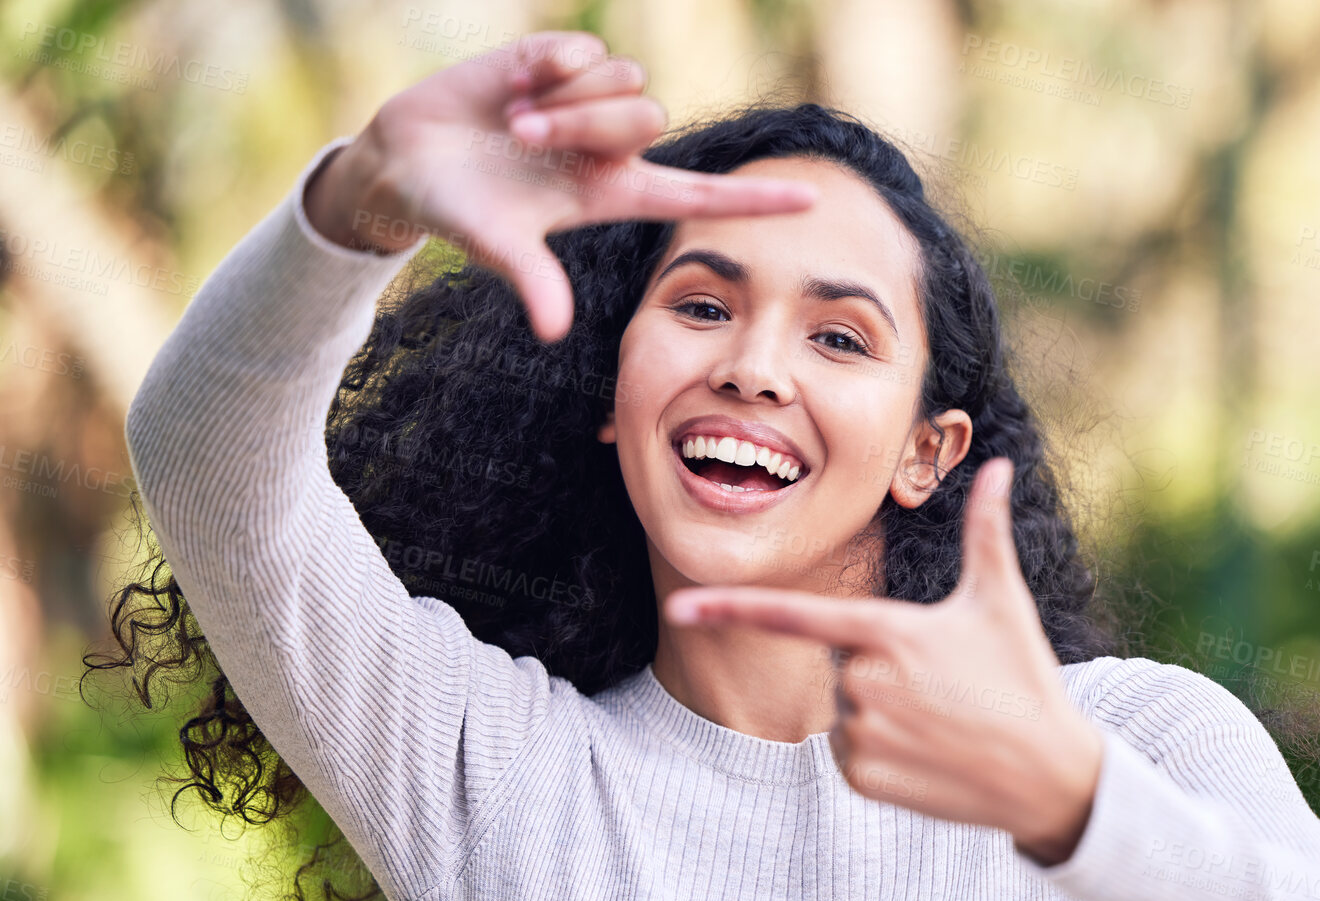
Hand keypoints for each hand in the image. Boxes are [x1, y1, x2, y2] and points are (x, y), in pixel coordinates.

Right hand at [303, 30, 817, 341]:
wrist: (406, 160)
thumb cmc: (459, 211)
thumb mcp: (497, 245)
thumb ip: (533, 281)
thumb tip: (554, 332)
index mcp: (613, 192)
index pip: (700, 193)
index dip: (755, 198)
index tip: (814, 200)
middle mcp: (612, 145)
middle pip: (649, 118)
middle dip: (585, 127)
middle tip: (527, 141)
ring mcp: (588, 100)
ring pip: (625, 81)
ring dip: (564, 101)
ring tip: (515, 120)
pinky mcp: (557, 59)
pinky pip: (584, 49)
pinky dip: (548, 66)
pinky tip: (516, 82)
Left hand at [664, 457, 1105, 864]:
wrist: (1048, 773)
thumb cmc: (1024, 677)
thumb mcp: (1001, 600)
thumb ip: (985, 530)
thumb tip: (996, 465)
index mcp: (887, 632)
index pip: (794, 615)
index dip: (731, 608)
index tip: (679, 607)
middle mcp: (865, 682)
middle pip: (840, 662)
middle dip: (880, 667)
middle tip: (941, 683)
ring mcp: (861, 733)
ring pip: (844, 708)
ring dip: (880, 711)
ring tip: (940, 719)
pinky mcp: (861, 777)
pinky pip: (847, 754)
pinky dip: (879, 753)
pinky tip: (929, 754)